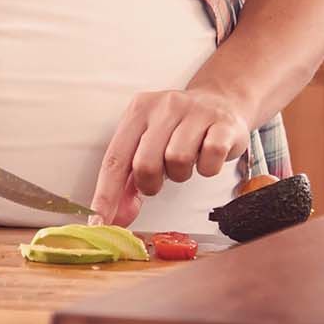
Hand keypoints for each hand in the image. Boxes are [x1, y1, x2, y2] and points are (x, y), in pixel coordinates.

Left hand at [90, 86, 250, 226]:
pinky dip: (207, 168)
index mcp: (139, 110)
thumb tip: (115, 218)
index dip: (106, 194)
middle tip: (161, 179)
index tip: (100, 222)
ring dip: (180, 174)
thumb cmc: (180, 129)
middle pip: (145, 163)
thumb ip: (129, 182)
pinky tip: (206, 158)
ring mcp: (196, 111)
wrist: (221, 100)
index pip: (115, 158)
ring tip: (186, 163)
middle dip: (151, 183)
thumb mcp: (149, 146)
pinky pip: (210, 158)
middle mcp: (165, 106)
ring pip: (177, 160)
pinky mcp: (223, 123)